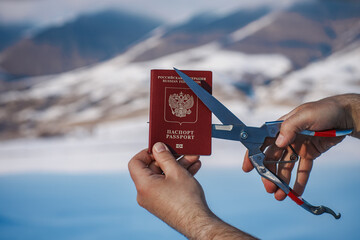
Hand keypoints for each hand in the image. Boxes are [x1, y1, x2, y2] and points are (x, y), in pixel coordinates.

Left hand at [129, 142, 255, 239]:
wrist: (198, 223)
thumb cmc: (186, 199)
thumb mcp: (176, 172)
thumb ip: (165, 157)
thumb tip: (157, 147)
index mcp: (143, 185)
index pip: (135, 163)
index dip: (147, 152)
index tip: (160, 148)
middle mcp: (145, 193)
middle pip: (153, 168)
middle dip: (170, 158)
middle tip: (182, 151)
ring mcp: (154, 199)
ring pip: (163, 176)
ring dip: (178, 166)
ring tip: (193, 158)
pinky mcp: (164, 203)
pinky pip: (168, 185)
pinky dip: (178, 176)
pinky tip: (193, 169)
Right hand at [243, 94, 358, 200]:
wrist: (346, 115)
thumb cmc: (324, 110)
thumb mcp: (305, 115)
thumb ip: (290, 128)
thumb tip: (278, 142)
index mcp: (281, 127)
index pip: (262, 142)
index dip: (253, 155)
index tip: (248, 168)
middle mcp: (286, 138)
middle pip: (273, 159)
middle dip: (269, 174)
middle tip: (269, 188)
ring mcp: (297, 147)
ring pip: (286, 167)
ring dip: (282, 181)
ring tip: (279, 195)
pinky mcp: (309, 154)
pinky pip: (302, 170)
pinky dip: (299, 182)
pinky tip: (295, 193)